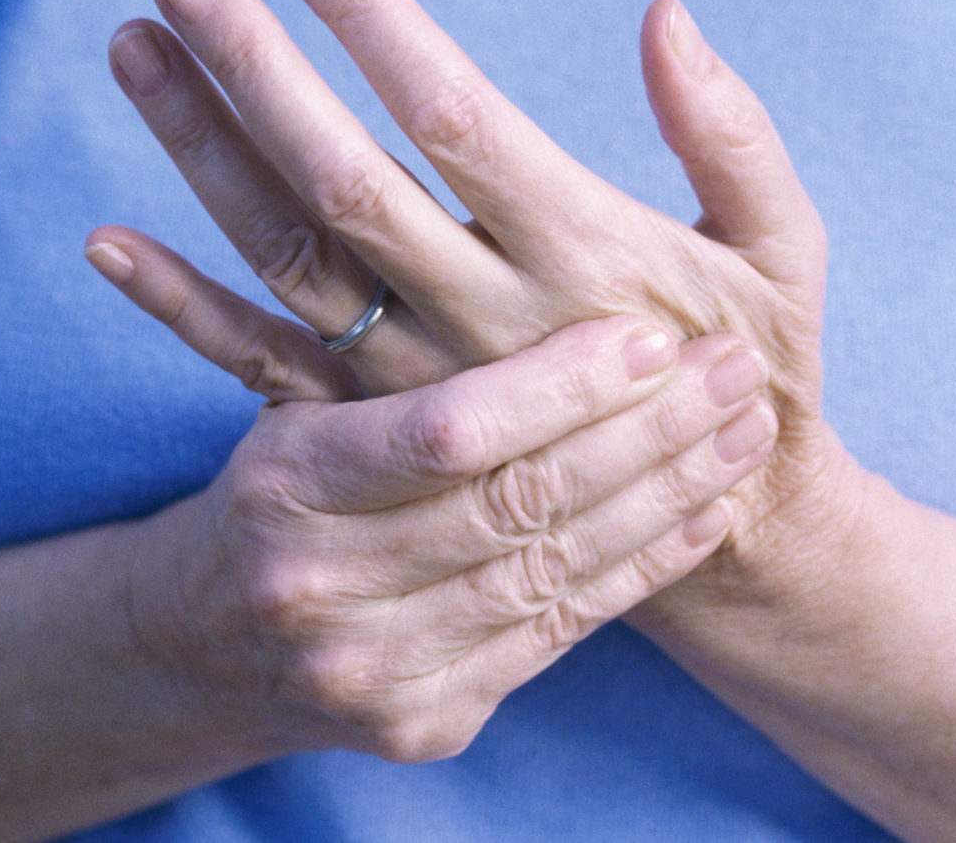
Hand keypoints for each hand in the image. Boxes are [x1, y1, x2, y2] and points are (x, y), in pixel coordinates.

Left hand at [96, 0, 845, 547]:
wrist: (713, 529)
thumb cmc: (754, 365)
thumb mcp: (785, 251)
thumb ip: (733, 137)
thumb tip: (665, 17)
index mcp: (585, 259)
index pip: (462, 124)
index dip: (380, 28)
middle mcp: (486, 322)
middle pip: (348, 184)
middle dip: (261, 72)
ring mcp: (421, 382)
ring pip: (291, 259)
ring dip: (204, 154)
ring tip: (134, 48)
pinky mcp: (383, 429)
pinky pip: (266, 369)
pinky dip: (184, 309)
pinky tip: (108, 242)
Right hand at [146, 315, 773, 760]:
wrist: (212, 643)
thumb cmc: (282, 491)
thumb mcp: (300, 407)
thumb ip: (388, 348)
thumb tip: (512, 232)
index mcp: (283, 481)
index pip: (448, 432)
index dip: (560, 385)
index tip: (650, 334)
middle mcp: (317, 587)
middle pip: (517, 503)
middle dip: (645, 432)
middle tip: (734, 369)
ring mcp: (370, 670)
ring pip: (553, 571)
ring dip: (667, 497)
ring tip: (744, 432)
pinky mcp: (423, 723)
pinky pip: (557, 635)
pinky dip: (641, 570)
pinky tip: (704, 513)